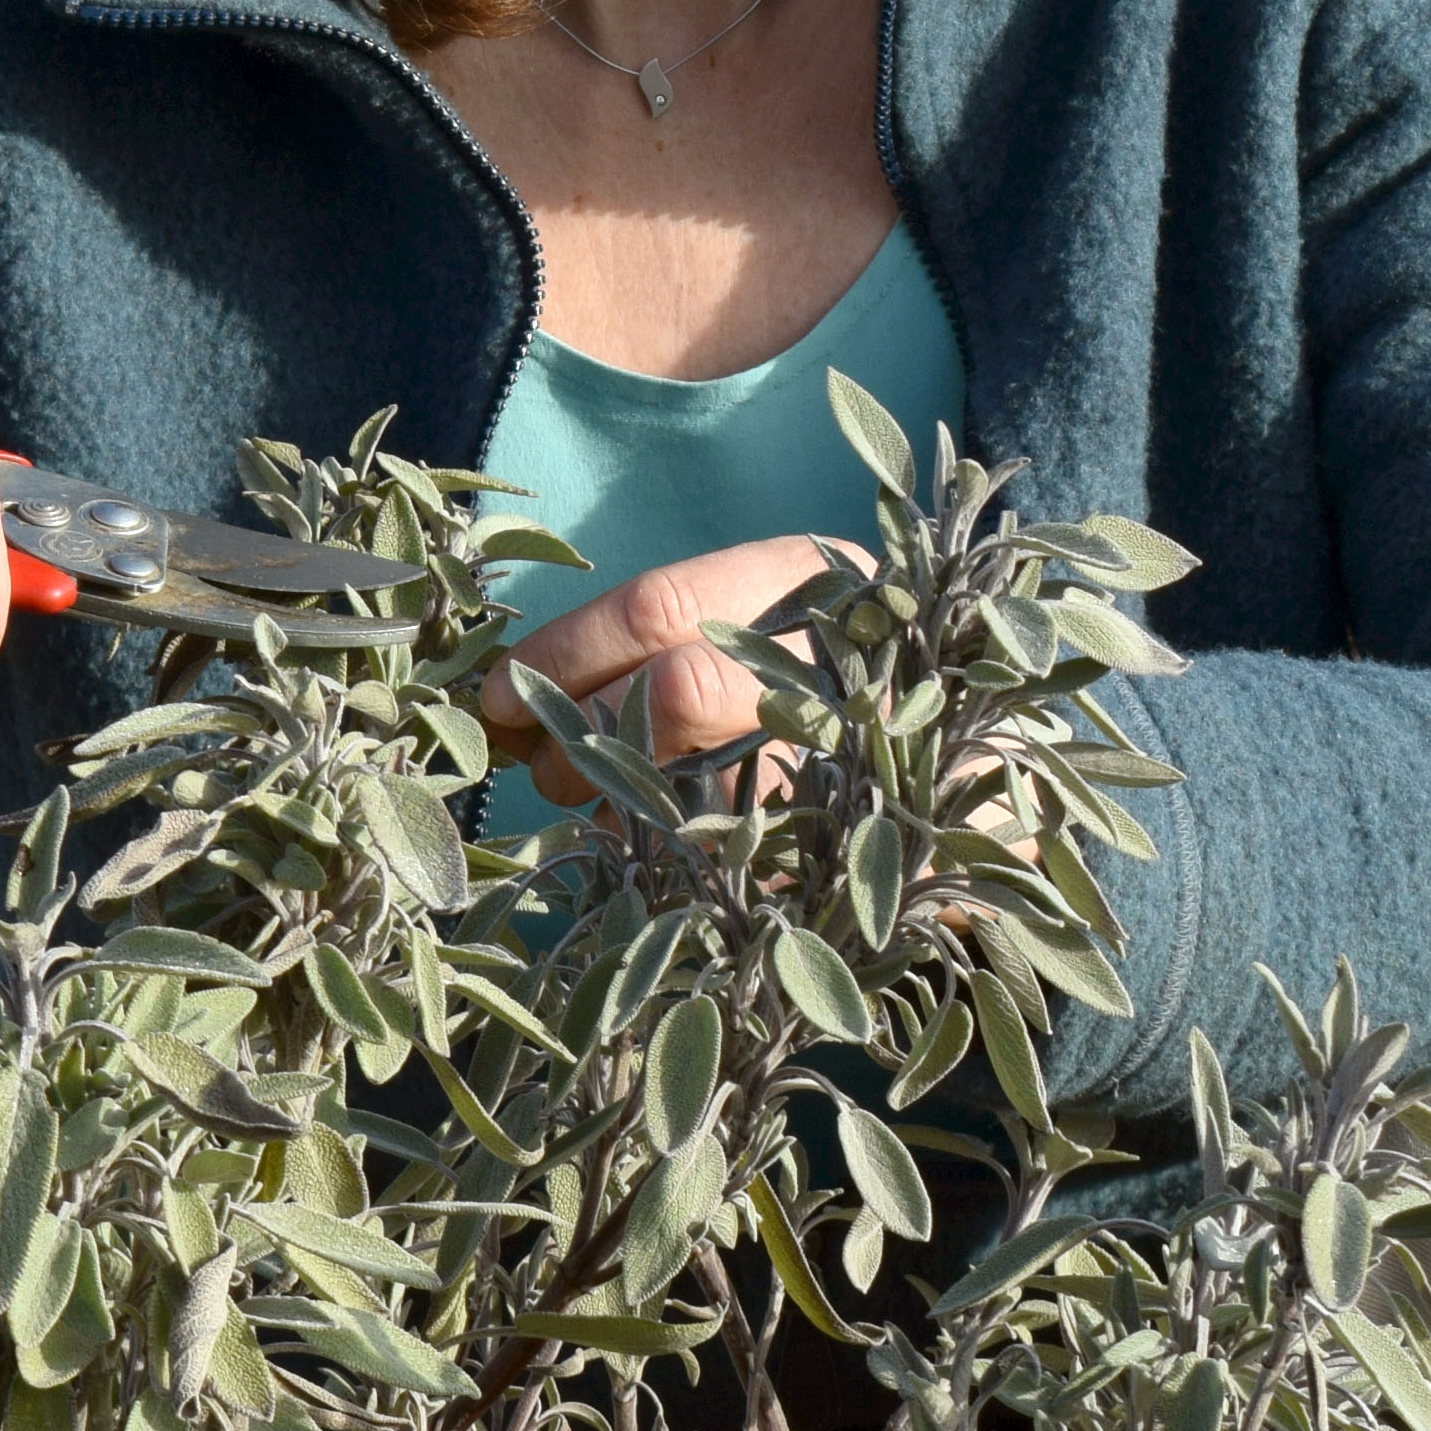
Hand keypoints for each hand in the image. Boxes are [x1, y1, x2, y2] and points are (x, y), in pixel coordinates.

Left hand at [485, 536, 854, 812]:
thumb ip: (649, 636)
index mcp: (802, 582)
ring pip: (690, 781)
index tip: (499, 691)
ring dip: (607, 796)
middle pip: (675, 694)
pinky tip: (640, 827)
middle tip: (532, 756)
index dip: (564, 651)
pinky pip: (711, 848)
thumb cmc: (799, 663)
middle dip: (581, 732)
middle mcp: (833, 662)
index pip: (658, 607)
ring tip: (583, 787)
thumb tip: (514, 689)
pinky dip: (654, 842)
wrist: (931, 747)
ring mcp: (846, 753)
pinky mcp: (837, 838)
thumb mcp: (742, 614)